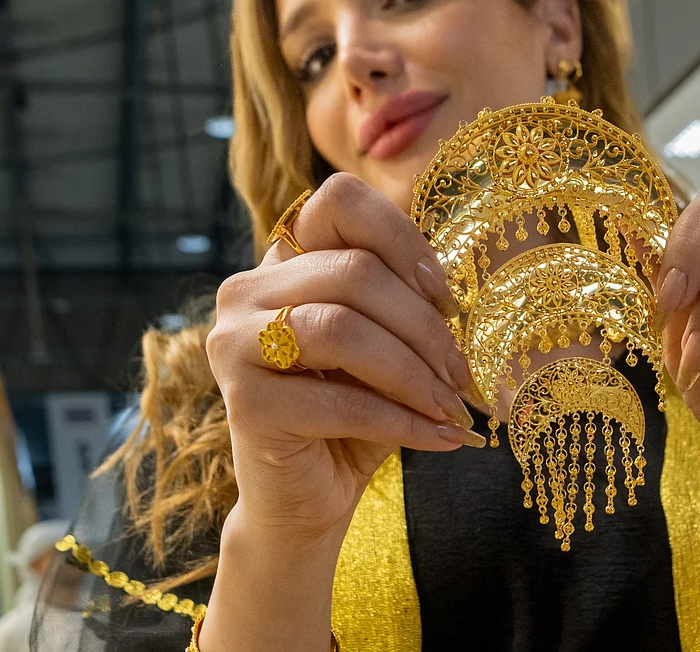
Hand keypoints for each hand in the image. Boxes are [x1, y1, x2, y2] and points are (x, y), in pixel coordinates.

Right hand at [206, 173, 485, 540]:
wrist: (308, 498)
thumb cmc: (356, 413)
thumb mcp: (388, 345)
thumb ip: (407, 303)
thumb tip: (464, 294)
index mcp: (284, 260)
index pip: (338, 201)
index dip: (401, 238)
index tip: (445, 296)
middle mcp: (246, 291)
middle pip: (353, 270)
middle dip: (423, 325)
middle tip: (463, 372)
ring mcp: (234, 344)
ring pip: (342, 328)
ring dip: (414, 372)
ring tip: (453, 407)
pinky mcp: (243, 404)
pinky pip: (340, 400)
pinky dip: (402, 420)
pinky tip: (439, 437)